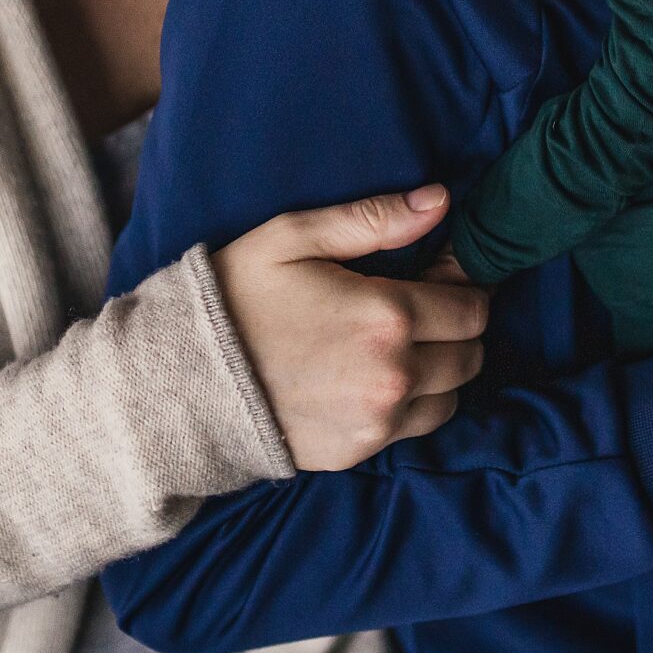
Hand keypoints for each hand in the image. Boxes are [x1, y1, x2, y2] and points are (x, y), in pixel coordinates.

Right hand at [208, 186, 491, 470]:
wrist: (179, 381)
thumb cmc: (235, 298)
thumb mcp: (293, 238)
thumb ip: (373, 219)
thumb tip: (440, 201)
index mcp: (386, 316)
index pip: (473, 308)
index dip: (465, 288)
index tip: (441, 277)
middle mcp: (393, 375)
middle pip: (471, 355)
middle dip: (458, 329)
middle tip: (423, 310)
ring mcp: (377, 421)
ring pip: (452, 397)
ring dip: (442, 371)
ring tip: (403, 347)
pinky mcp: (359, 451)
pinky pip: (417, 429)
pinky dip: (413, 405)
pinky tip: (377, 380)